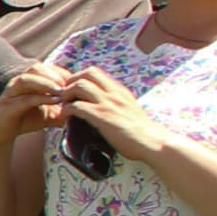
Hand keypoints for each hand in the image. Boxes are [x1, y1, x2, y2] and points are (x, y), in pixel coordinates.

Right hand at [0, 60, 78, 149]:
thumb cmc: (25, 119)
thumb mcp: (49, 114)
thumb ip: (64, 111)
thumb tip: (85, 111)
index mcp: (29, 81)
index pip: (47, 68)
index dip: (63, 73)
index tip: (78, 82)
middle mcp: (19, 83)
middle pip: (36, 68)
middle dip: (54, 74)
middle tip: (70, 84)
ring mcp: (11, 92)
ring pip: (27, 79)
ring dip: (45, 82)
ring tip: (61, 90)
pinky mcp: (7, 105)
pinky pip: (24, 98)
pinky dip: (39, 98)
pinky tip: (53, 101)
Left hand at [53, 64, 172, 168]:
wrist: (151, 143)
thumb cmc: (140, 132)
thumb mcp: (128, 110)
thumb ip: (115, 103)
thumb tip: (100, 105)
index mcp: (119, 91)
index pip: (95, 73)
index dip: (79, 78)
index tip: (72, 91)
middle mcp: (114, 93)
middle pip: (87, 73)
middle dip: (71, 81)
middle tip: (65, 96)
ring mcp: (108, 104)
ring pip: (79, 86)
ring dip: (66, 94)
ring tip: (65, 106)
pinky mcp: (102, 116)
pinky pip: (77, 106)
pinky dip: (67, 110)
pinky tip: (66, 118)